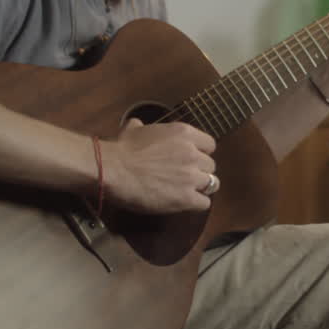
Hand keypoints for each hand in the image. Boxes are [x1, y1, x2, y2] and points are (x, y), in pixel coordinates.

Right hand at [102, 119, 216, 213]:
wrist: (115, 169)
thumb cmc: (122, 148)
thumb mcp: (133, 129)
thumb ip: (141, 126)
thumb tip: (137, 124)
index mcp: (184, 134)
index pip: (210, 144)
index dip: (201, 153)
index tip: (191, 159)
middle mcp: (193, 153)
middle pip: (211, 165)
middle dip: (200, 171)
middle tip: (186, 177)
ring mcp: (192, 176)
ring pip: (213, 184)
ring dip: (201, 188)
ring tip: (189, 192)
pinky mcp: (186, 198)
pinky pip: (204, 203)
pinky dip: (197, 204)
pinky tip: (185, 203)